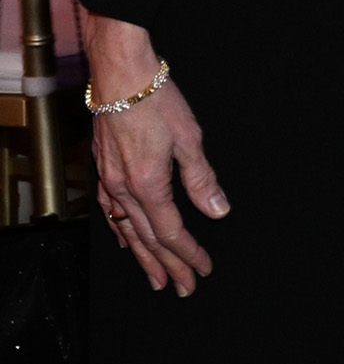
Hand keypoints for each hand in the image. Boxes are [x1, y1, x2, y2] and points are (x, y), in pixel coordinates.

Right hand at [84, 15, 226, 292]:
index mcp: (149, 184)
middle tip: (182, 289)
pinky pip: (112, 212)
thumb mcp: (189, 138)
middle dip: (167, 266)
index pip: (172, 231)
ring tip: (155, 278)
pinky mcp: (104, 169)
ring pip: (127, 230)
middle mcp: (125, 189)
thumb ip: (202, 179)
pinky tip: (127, 240)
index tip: (203, 270)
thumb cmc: (158, 100)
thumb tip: (218, 212)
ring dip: (143, 257)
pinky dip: (122, 232)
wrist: (120, 74)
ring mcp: (110, 180)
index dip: (188, 254)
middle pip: (148, 239)